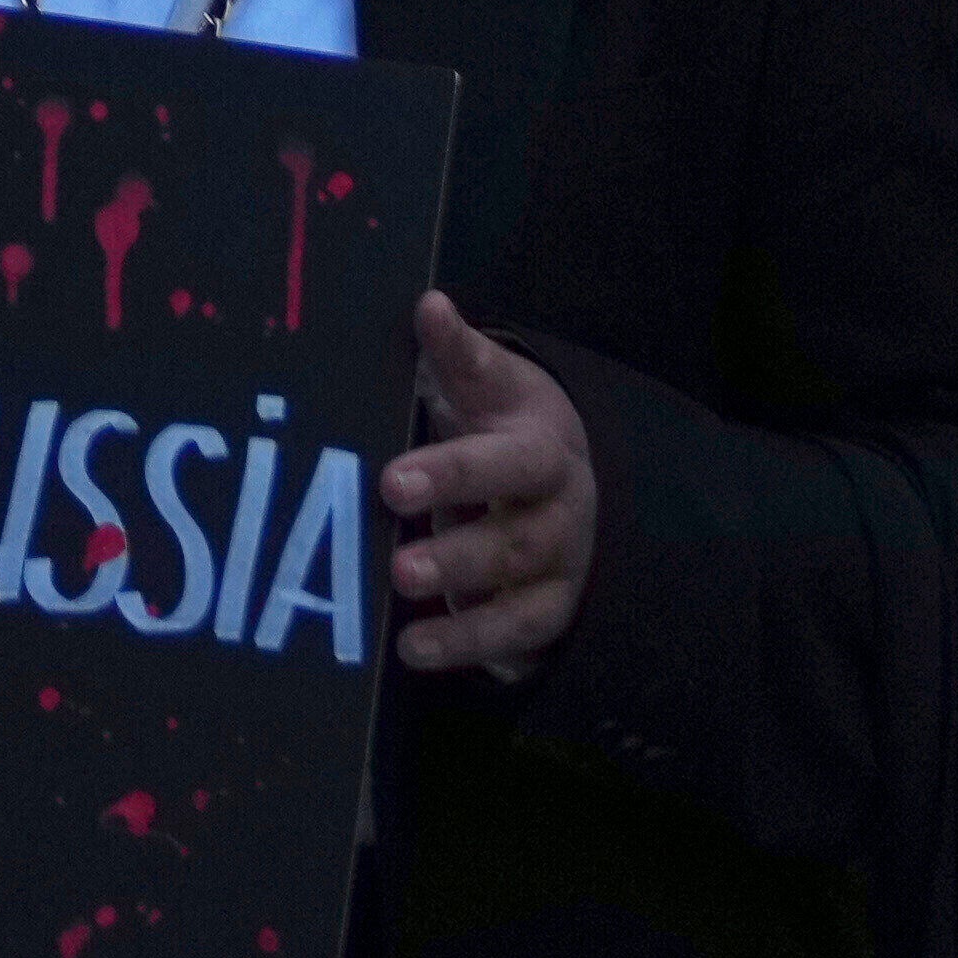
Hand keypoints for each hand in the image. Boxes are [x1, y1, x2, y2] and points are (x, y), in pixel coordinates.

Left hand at [383, 294, 592, 682]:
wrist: (566, 480)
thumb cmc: (507, 427)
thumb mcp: (491, 386)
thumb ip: (459, 354)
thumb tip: (430, 305)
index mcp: (544, 452)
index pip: (507, 463)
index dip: (453, 474)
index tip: (391, 482)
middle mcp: (562, 515)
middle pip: (519, 539)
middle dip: (458, 552)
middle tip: (397, 564)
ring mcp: (560, 570)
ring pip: (521, 594)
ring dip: (464, 608)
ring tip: (404, 607)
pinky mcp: (547, 614)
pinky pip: (514, 637)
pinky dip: (466, 646)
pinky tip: (413, 652)